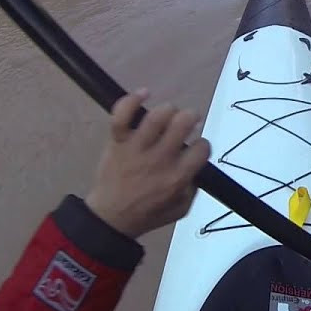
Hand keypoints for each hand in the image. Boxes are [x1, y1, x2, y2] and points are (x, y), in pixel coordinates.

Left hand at [84, 89, 211, 237]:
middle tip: (188, 121)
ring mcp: (136, 149)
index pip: (202, 148)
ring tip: (168, 114)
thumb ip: (194, 188)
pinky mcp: (117, 142)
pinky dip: (131, 100)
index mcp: (177, 177)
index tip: (195, 148)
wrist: (109, 218)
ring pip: (156, 116)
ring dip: (168, 109)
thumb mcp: (181, 209)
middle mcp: (159, 159)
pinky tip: (143, 92)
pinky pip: (121, 116)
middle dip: (191, 117)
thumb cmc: (147, 214)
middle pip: (182, 123)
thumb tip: (197, 167)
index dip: (202, 146)